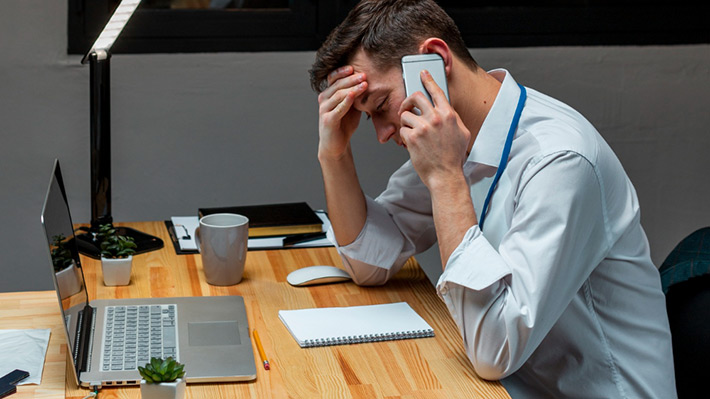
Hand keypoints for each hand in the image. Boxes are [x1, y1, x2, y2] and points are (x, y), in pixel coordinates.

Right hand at [317, 66, 367, 160]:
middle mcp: (323, 100)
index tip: (354, 67)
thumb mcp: (352, 106)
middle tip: (364, 75)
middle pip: (337, 85)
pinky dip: (346, 101)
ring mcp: (324, 110)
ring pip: (338, 95)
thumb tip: (367, 82)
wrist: (336, 145)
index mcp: (328, 94)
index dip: (342, 71)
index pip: (333, 78)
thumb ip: (356, 95)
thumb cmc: (344, 124)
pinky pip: (338, 109)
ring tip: (364, 85)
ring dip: (352, 88)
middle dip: (351, 79)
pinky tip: (353, 95)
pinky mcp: (328, 120)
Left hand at [399, 70, 470, 188]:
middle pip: (415, 97)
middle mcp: (436, 118)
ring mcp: (423, 127)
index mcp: (449, 115)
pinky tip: (412, 144)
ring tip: (413, 133)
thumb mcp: (461, 133)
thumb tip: (445, 110)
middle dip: (407, 101)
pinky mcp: (412, 137)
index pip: (436, 91)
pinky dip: (405, 137)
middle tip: (406, 108)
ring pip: (406, 115)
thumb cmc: (453, 157)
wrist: (445, 175)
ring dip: (406, 124)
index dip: (428, 80)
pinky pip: (402, 130)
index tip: (422, 73)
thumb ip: (452, 119)